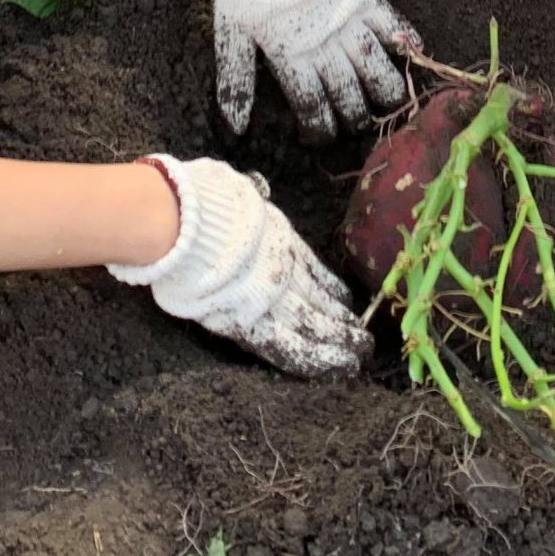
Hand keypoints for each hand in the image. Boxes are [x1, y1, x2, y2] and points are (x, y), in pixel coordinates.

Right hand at [108, 156, 369, 374]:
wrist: (188, 227)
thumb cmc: (208, 204)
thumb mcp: (244, 193)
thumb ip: (255, 198)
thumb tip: (256, 188)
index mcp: (281, 242)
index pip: (315, 272)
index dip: (333, 290)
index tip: (349, 303)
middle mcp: (280, 273)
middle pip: (318, 304)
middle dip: (342, 325)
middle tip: (365, 344)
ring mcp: (267, 301)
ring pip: (310, 328)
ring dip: (334, 346)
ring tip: (356, 360)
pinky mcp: (247, 325)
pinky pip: (285, 348)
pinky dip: (308, 360)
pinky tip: (329, 367)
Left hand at [209, 0, 417, 138]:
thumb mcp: (229, 30)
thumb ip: (236, 78)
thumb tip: (236, 126)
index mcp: (290, 54)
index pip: (312, 104)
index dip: (318, 128)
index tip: (319, 138)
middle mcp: (324, 42)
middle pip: (347, 90)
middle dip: (353, 115)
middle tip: (357, 126)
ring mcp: (346, 17)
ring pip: (374, 62)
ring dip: (385, 87)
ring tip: (392, 103)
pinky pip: (389, 18)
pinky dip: (404, 35)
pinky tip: (414, 50)